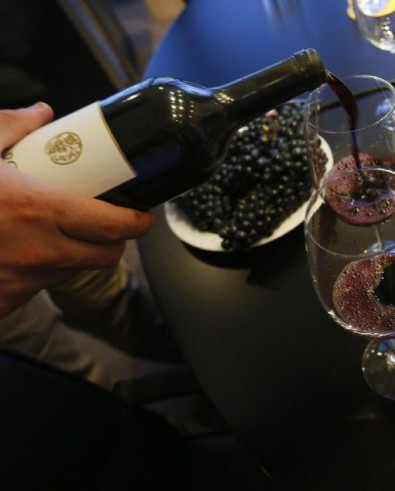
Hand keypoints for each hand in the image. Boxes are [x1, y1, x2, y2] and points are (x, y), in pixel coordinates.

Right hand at [0, 103, 154, 317]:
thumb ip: (9, 126)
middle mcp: (38, 252)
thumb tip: (41, 113)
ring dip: (71, 256)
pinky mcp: (1, 304)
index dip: (137, 222)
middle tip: (105, 225)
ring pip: (70, 273)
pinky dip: (33, 273)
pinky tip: (12, 253)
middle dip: (113, 242)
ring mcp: (19, 283)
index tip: (141, 215)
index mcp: (39, 210)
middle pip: (105, 257)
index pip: (116, 226)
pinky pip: (33, 290)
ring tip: (51, 233)